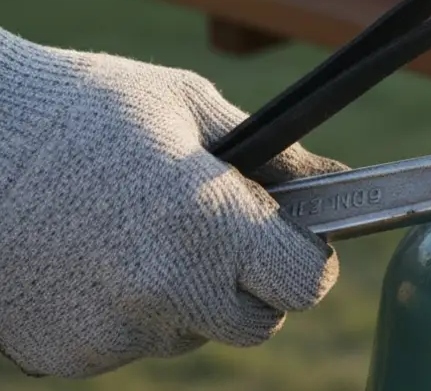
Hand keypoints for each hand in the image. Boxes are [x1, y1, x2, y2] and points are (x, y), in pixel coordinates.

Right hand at [0, 29, 345, 378]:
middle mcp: (163, 291)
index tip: (292, 238)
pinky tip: (90, 256)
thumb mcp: (188, 105)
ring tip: (132, 230)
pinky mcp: (64, 356)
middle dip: (249, 283)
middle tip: (216, 234)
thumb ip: (272, 158)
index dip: (306, 260)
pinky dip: (122, 312)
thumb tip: (333, 180)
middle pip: (256, 323)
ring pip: (187, 333)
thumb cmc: (83, 107)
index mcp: (205, 225)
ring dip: (181, 297)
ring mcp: (110, 333)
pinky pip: (127, 343)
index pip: (305, 284)